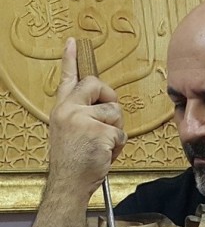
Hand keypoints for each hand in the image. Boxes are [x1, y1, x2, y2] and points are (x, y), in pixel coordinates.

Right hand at [48, 37, 126, 200]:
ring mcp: (83, 119)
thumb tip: (104, 106)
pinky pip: (121, 133)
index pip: (67, 79)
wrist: (69, 183)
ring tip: (103, 146)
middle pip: (97, 85)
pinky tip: (105, 155)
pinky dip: (118, 146)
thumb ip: (81, 116)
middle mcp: (69, 110)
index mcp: (62, 110)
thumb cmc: (73, 163)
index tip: (73, 42)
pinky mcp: (98, 131)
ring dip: (115, 131)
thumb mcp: (69, 133)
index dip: (70, 59)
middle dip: (109, 98)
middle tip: (109, 118)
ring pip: (115, 112)